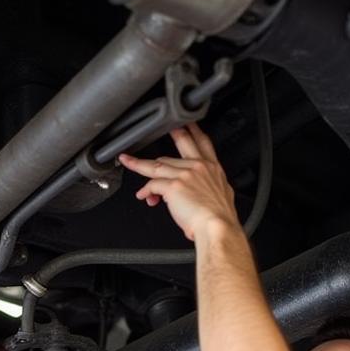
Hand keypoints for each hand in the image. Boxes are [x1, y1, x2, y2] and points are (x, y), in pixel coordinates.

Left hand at [118, 122, 239, 241]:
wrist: (217, 227)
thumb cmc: (219, 217)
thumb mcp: (221, 194)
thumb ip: (208, 187)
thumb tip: (200, 192)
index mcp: (213, 168)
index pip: (203, 142)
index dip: (194, 130)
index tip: (188, 123)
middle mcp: (199, 167)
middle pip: (180, 143)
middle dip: (171, 132)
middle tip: (162, 126)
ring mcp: (185, 174)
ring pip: (157, 165)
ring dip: (139, 164)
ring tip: (128, 161)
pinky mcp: (173, 186)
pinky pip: (152, 184)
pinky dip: (145, 191)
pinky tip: (143, 196)